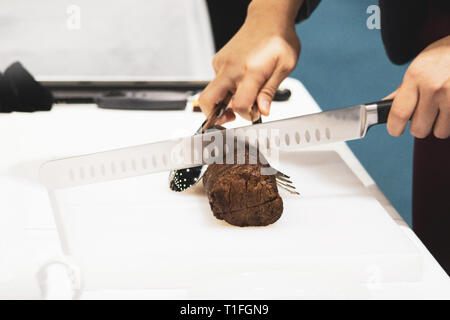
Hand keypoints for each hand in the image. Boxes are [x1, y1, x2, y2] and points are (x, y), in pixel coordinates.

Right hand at [198, 0, 302, 123]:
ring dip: (223, 102)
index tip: (256, 113)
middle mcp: (231, 67)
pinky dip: (226, 89)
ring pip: (212, 93)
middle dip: (215, 116)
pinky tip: (240, 83)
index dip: (247, 115)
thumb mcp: (284, 67)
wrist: (268, 18)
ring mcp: (221, 64)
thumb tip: (263, 110)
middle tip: (229, 117)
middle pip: (207, 100)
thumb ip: (270, 91)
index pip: (239, 105)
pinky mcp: (217, 61)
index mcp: (251, 71)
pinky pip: (217, 82)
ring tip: (240, 98)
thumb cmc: (278, 40)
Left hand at [386, 35, 449, 138]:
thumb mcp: (420, 65)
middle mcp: (434, 86)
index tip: (394, 130)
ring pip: (439, 132)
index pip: (399, 113)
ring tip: (442, 109)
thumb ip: (404, 88)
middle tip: (424, 116)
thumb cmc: (445, 55)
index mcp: (416, 76)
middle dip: (420, 126)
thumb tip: (385, 105)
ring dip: (439, 126)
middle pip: (419, 128)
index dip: (394, 127)